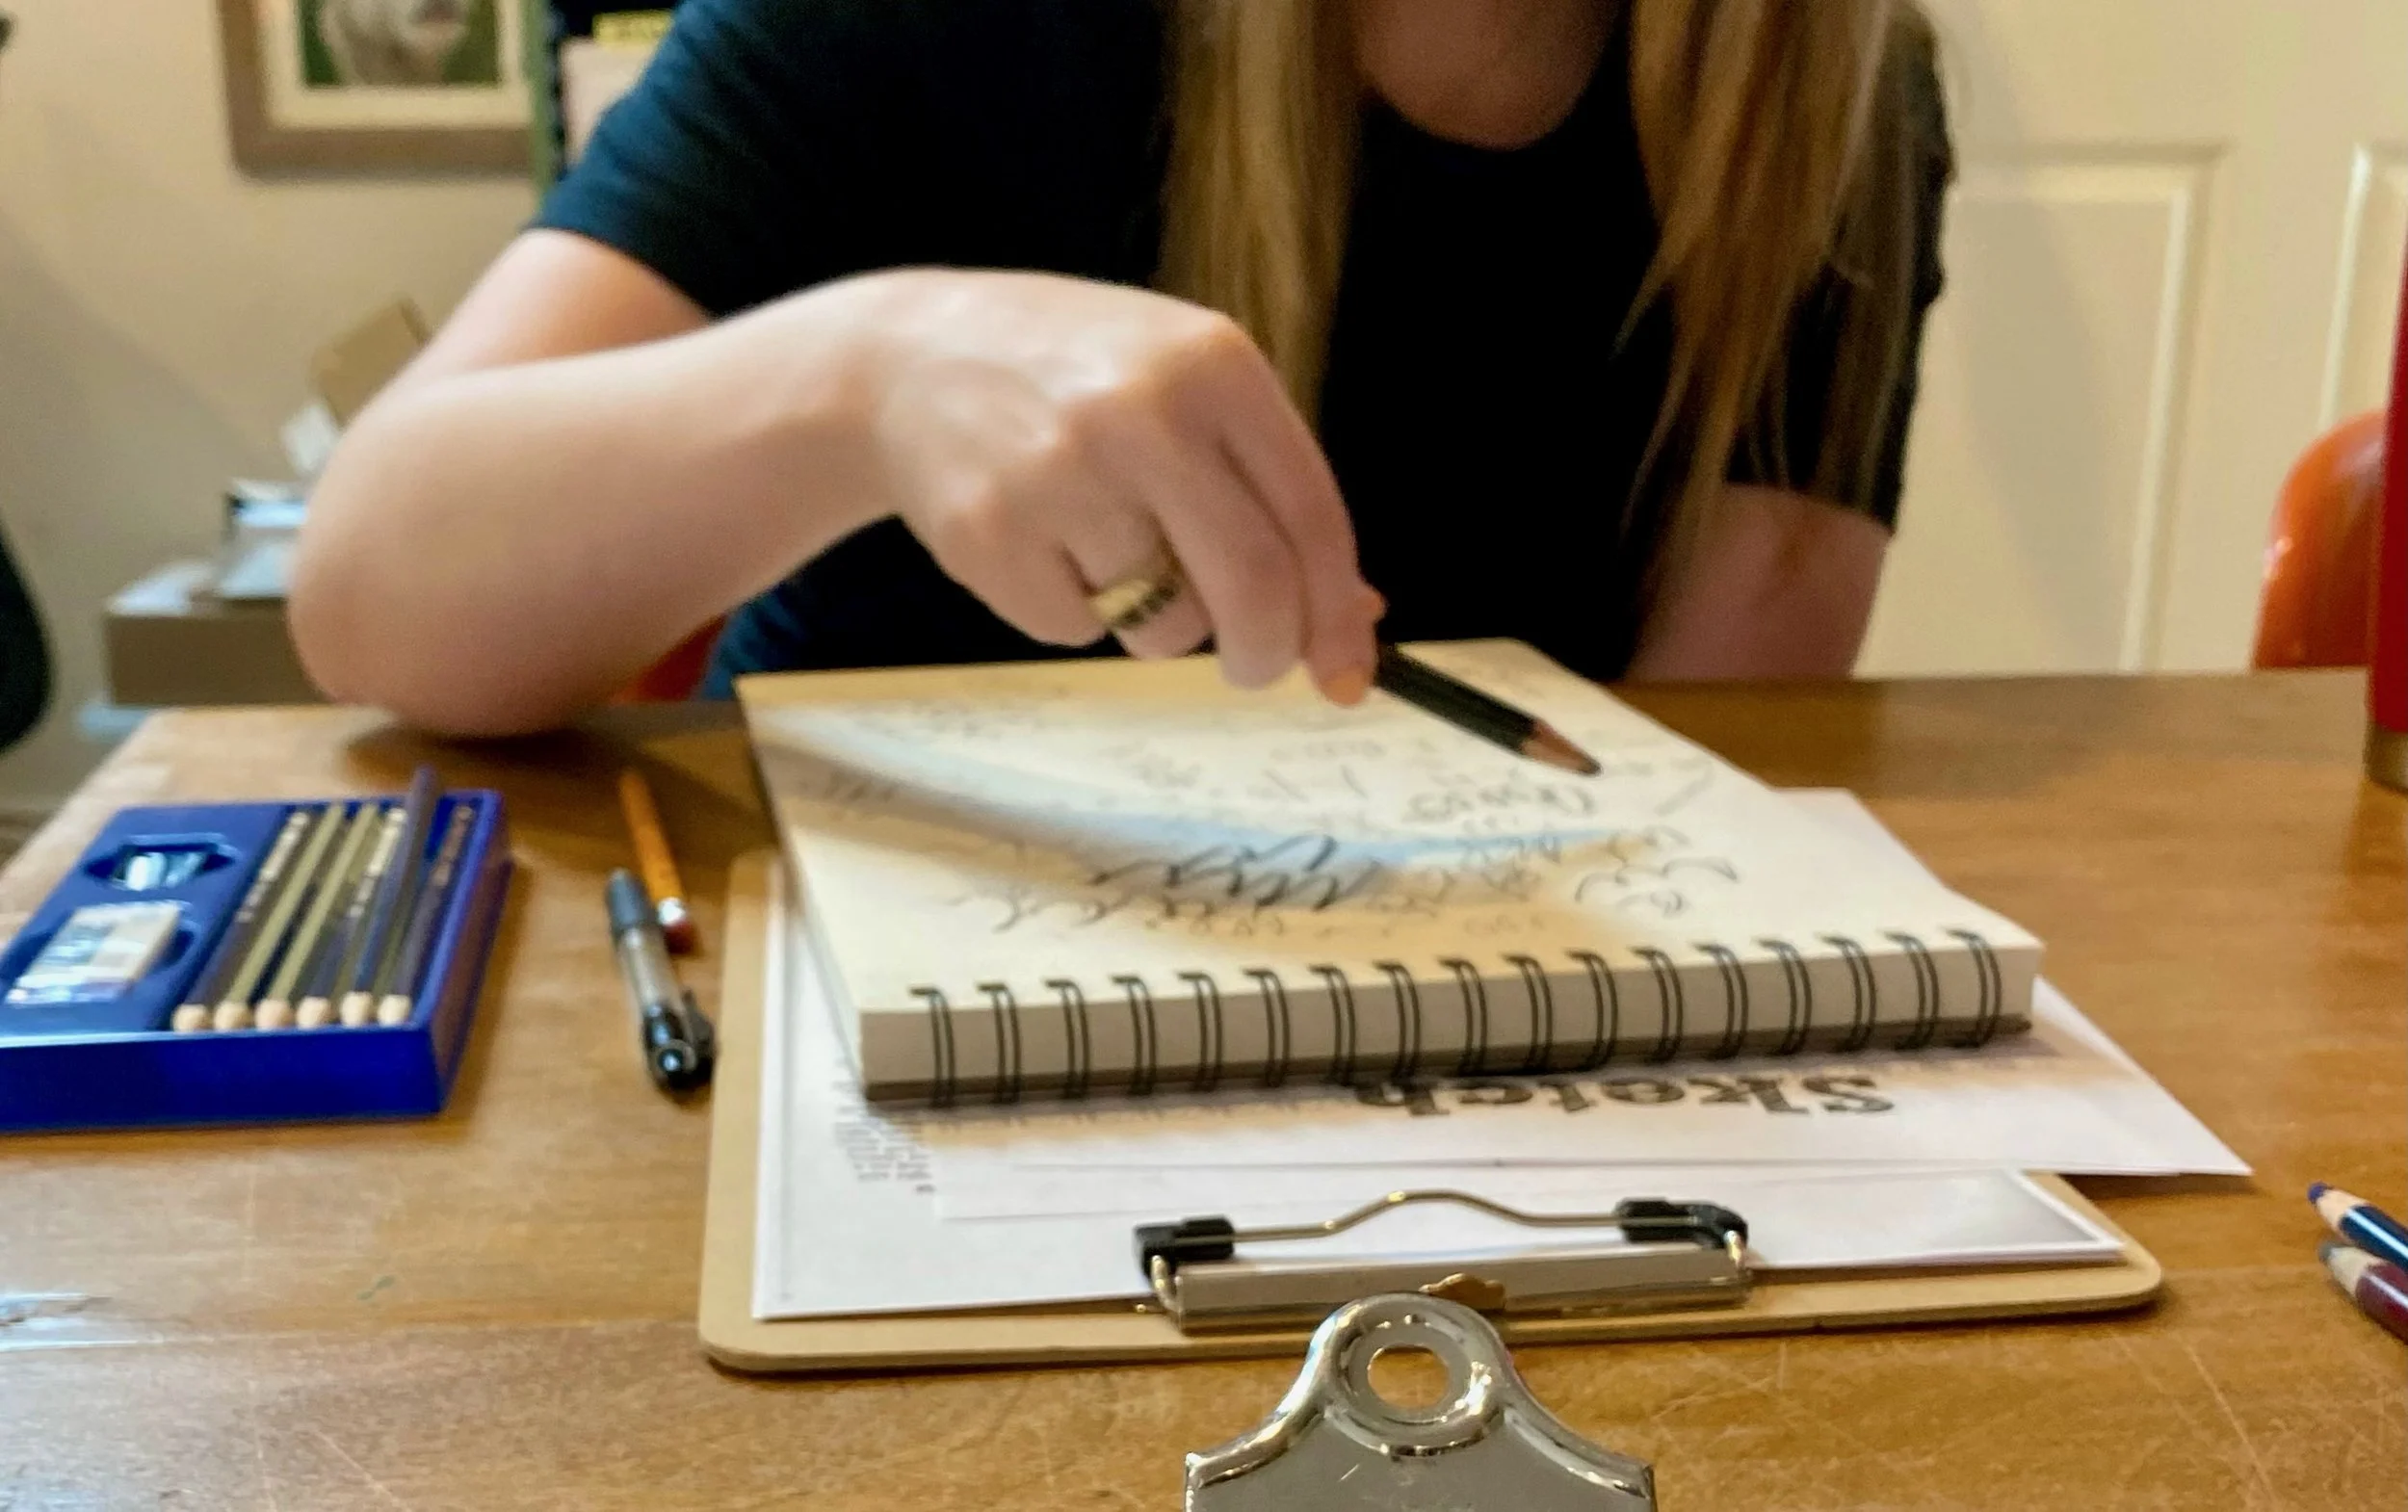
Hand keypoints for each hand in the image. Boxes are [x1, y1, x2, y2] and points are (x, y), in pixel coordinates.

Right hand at [844, 268, 1381, 698]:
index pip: (1311, 517)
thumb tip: (1354, 619)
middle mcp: (1141, 410)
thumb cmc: (1078, 380)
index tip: (1347, 673)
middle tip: (1256, 668)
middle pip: (1253, 586)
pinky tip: (1039, 539)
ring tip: (1105, 545)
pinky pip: (1076, 630)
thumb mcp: (1185, 392)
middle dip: (1268, 653)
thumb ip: (1269, 493)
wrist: (908, 357)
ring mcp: (1059, 472)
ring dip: (1156, 621)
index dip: (1335, 613)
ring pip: (1165, 624)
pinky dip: (1072, 611)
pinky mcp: (989, 533)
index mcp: (1213, 363)